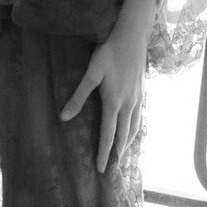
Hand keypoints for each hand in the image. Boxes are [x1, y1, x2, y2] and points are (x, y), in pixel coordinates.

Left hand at [60, 14, 148, 174]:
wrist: (133, 37)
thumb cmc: (109, 53)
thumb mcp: (91, 74)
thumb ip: (78, 97)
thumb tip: (64, 117)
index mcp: (113, 103)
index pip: (109, 135)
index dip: (104, 154)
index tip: (101, 169)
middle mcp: (128, 105)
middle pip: (123, 136)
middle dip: (118, 154)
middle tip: (113, 169)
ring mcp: (137, 99)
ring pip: (134, 128)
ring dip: (128, 144)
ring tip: (123, 156)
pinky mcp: (142, 92)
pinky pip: (139, 118)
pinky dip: (135, 130)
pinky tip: (133, 130)